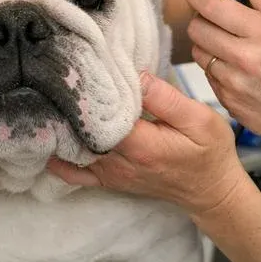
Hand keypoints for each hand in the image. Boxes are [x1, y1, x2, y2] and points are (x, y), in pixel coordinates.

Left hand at [47, 72, 246, 214]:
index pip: (99, 116)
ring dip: (61, 129)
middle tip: (54, 78)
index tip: (76, 69)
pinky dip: (59, 157)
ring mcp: (112, 174)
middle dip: (66, 107)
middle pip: (80, 133)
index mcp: (140, 145)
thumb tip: (137, 76)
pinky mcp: (110, 179)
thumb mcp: (201, 120)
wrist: (212, 191)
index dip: (85, 93)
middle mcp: (120, 162)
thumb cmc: (210, 153)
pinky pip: (75, 172)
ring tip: (48, 99)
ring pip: (73, 152)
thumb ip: (166, 99)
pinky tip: (50, 138)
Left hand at [186, 0, 260, 149]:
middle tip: (213, 20)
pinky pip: (208, 75)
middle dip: (200, 18)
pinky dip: (216, 68)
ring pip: (198, 52)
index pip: (212, 5)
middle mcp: (244, 57)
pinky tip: (237, 71)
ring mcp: (232, 81)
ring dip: (207, 45)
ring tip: (229, 47)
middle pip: (196, 28)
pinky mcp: (226, 100)